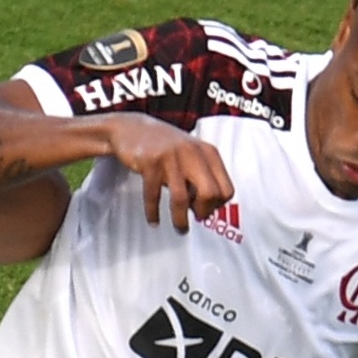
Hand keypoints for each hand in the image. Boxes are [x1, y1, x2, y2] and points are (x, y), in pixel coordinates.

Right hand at [101, 112, 232, 230]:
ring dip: (181, 220)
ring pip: (182, 199)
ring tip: (180, 229)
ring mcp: (172, 156)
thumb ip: (202, 177)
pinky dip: (154, 213)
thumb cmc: (165, 147)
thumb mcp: (191, 155)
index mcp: (208, 153)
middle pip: (210, 194)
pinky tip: (154, 220)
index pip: (226, 189)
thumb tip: (208, 209)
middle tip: (195, 218)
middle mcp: (193, 153)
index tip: (206, 210)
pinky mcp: (151, 162)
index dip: (217, 205)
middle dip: (204, 212)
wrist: (132, 128)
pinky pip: (154, 196)